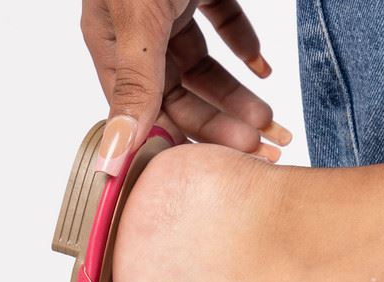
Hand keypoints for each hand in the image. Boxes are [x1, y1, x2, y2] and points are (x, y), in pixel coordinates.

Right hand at [80, 0, 290, 174]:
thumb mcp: (139, 15)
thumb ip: (132, 83)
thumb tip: (110, 156)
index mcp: (113, 41)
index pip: (149, 111)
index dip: (190, 141)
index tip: (231, 164)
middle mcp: (139, 29)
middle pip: (182, 95)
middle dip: (224, 123)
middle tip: (265, 148)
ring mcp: (169, 5)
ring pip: (204, 66)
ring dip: (238, 95)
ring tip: (273, 120)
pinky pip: (222, 22)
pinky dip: (244, 44)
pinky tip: (266, 68)